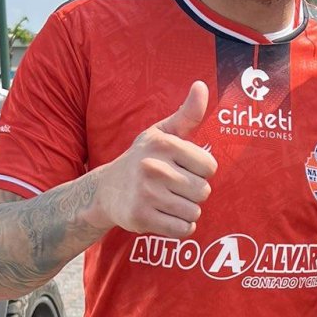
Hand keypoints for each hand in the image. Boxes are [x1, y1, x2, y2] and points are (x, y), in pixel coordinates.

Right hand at [90, 81, 217, 236]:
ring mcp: (146, 194)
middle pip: (203, 191)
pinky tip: (165, 216)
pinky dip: (179, 227)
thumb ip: (187, 114)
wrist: (106, 190)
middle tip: (173, 187)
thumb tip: (201, 86)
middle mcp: (153, 167)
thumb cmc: (143, 159)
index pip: (210, 167)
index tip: (183, 168)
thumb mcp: (162, 133)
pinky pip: (182, 230)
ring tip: (167, 201)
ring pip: (194, 212)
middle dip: (193, 192)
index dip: (200, 171)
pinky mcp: (141, 218)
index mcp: (163, 144)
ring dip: (186, 211)